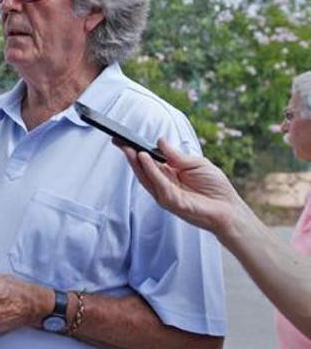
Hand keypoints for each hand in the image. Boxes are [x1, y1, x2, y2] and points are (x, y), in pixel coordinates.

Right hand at [115, 138, 246, 235]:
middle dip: (130, 156)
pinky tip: (144, 157)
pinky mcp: (170, 201)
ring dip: (136, 162)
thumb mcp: (195, 163)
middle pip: (143, 169)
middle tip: (119, 143)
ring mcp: (165, 194)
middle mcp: (164, 185)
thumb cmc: (215, 187)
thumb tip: (159, 140)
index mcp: (169, 175)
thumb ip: (175, 155)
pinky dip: (149, 170)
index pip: (149, 162)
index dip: (137, 151)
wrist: (228, 208)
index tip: (124, 140)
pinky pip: (158, 183)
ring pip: (146, 177)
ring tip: (129, 148)